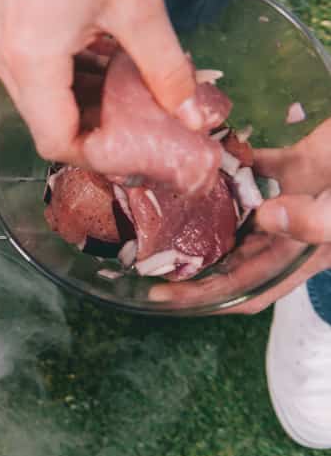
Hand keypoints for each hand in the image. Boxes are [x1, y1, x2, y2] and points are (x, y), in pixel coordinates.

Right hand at [0, 0, 200, 164]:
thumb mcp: (140, 5)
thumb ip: (165, 70)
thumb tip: (190, 112)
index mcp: (30, 59)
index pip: (56, 140)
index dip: (99, 154)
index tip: (138, 149)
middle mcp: (0, 54)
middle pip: (43, 120)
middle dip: (93, 128)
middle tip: (142, 122)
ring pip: (35, 94)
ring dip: (79, 99)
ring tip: (127, 86)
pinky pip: (28, 65)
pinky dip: (63, 72)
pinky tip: (99, 54)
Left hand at [150, 117, 330, 313]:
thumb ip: (314, 224)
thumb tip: (264, 219)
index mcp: (309, 257)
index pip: (249, 290)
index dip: (206, 299)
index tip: (159, 295)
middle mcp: (295, 233)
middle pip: (233, 253)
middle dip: (191, 255)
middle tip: (142, 247)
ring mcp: (295, 197)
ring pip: (238, 210)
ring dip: (203, 209)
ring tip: (156, 205)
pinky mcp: (298, 163)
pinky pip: (253, 166)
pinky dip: (228, 161)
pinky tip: (196, 156)